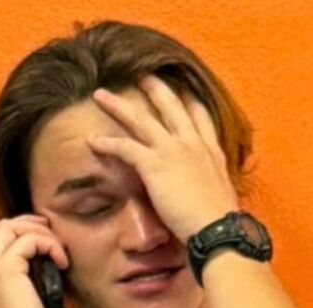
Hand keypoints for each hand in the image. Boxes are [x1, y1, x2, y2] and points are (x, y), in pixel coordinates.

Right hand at [0, 214, 69, 307]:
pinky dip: (48, 244)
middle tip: (53, 236)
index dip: (21, 237)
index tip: (45, 245)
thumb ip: (26, 287)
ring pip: (9, 227)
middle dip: (28, 226)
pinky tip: (61, 261)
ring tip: (58, 248)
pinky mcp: (3, 270)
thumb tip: (49, 268)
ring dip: (38, 232)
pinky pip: (28, 239)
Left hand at [86, 74, 240, 242]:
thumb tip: (206, 190)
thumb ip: (210, 183)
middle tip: (140, 73)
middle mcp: (192, 143)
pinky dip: (107, 144)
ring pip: (140, 119)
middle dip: (154, 87)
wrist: (217, 228)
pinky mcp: (155, 164)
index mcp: (210, 150)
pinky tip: (92, 141)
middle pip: (170, 106)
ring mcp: (173, 150)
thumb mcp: (220, 193)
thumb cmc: (219, 221)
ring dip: (117, 105)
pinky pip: (125, 148)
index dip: (189, 100)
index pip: (200, 116)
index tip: (182, 87)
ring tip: (100, 94)